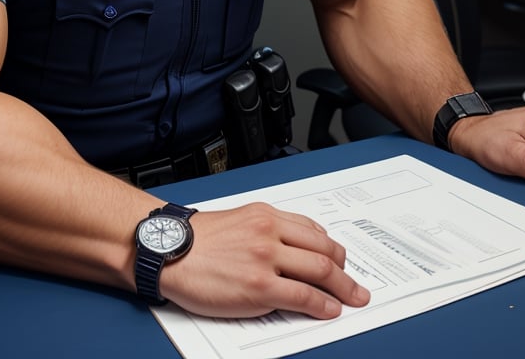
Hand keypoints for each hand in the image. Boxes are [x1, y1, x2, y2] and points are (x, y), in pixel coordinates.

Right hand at [158, 202, 370, 318]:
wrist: (168, 251)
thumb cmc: (196, 241)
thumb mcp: (239, 221)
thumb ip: (268, 231)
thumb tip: (295, 250)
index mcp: (265, 215)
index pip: (313, 230)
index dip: (333, 248)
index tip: (341, 260)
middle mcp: (270, 231)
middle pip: (324, 250)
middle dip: (346, 270)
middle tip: (356, 284)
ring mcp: (267, 258)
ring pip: (321, 270)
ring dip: (344, 288)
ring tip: (353, 298)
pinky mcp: (260, 286)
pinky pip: (304, 296)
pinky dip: (324, 305)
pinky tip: (330, 310)